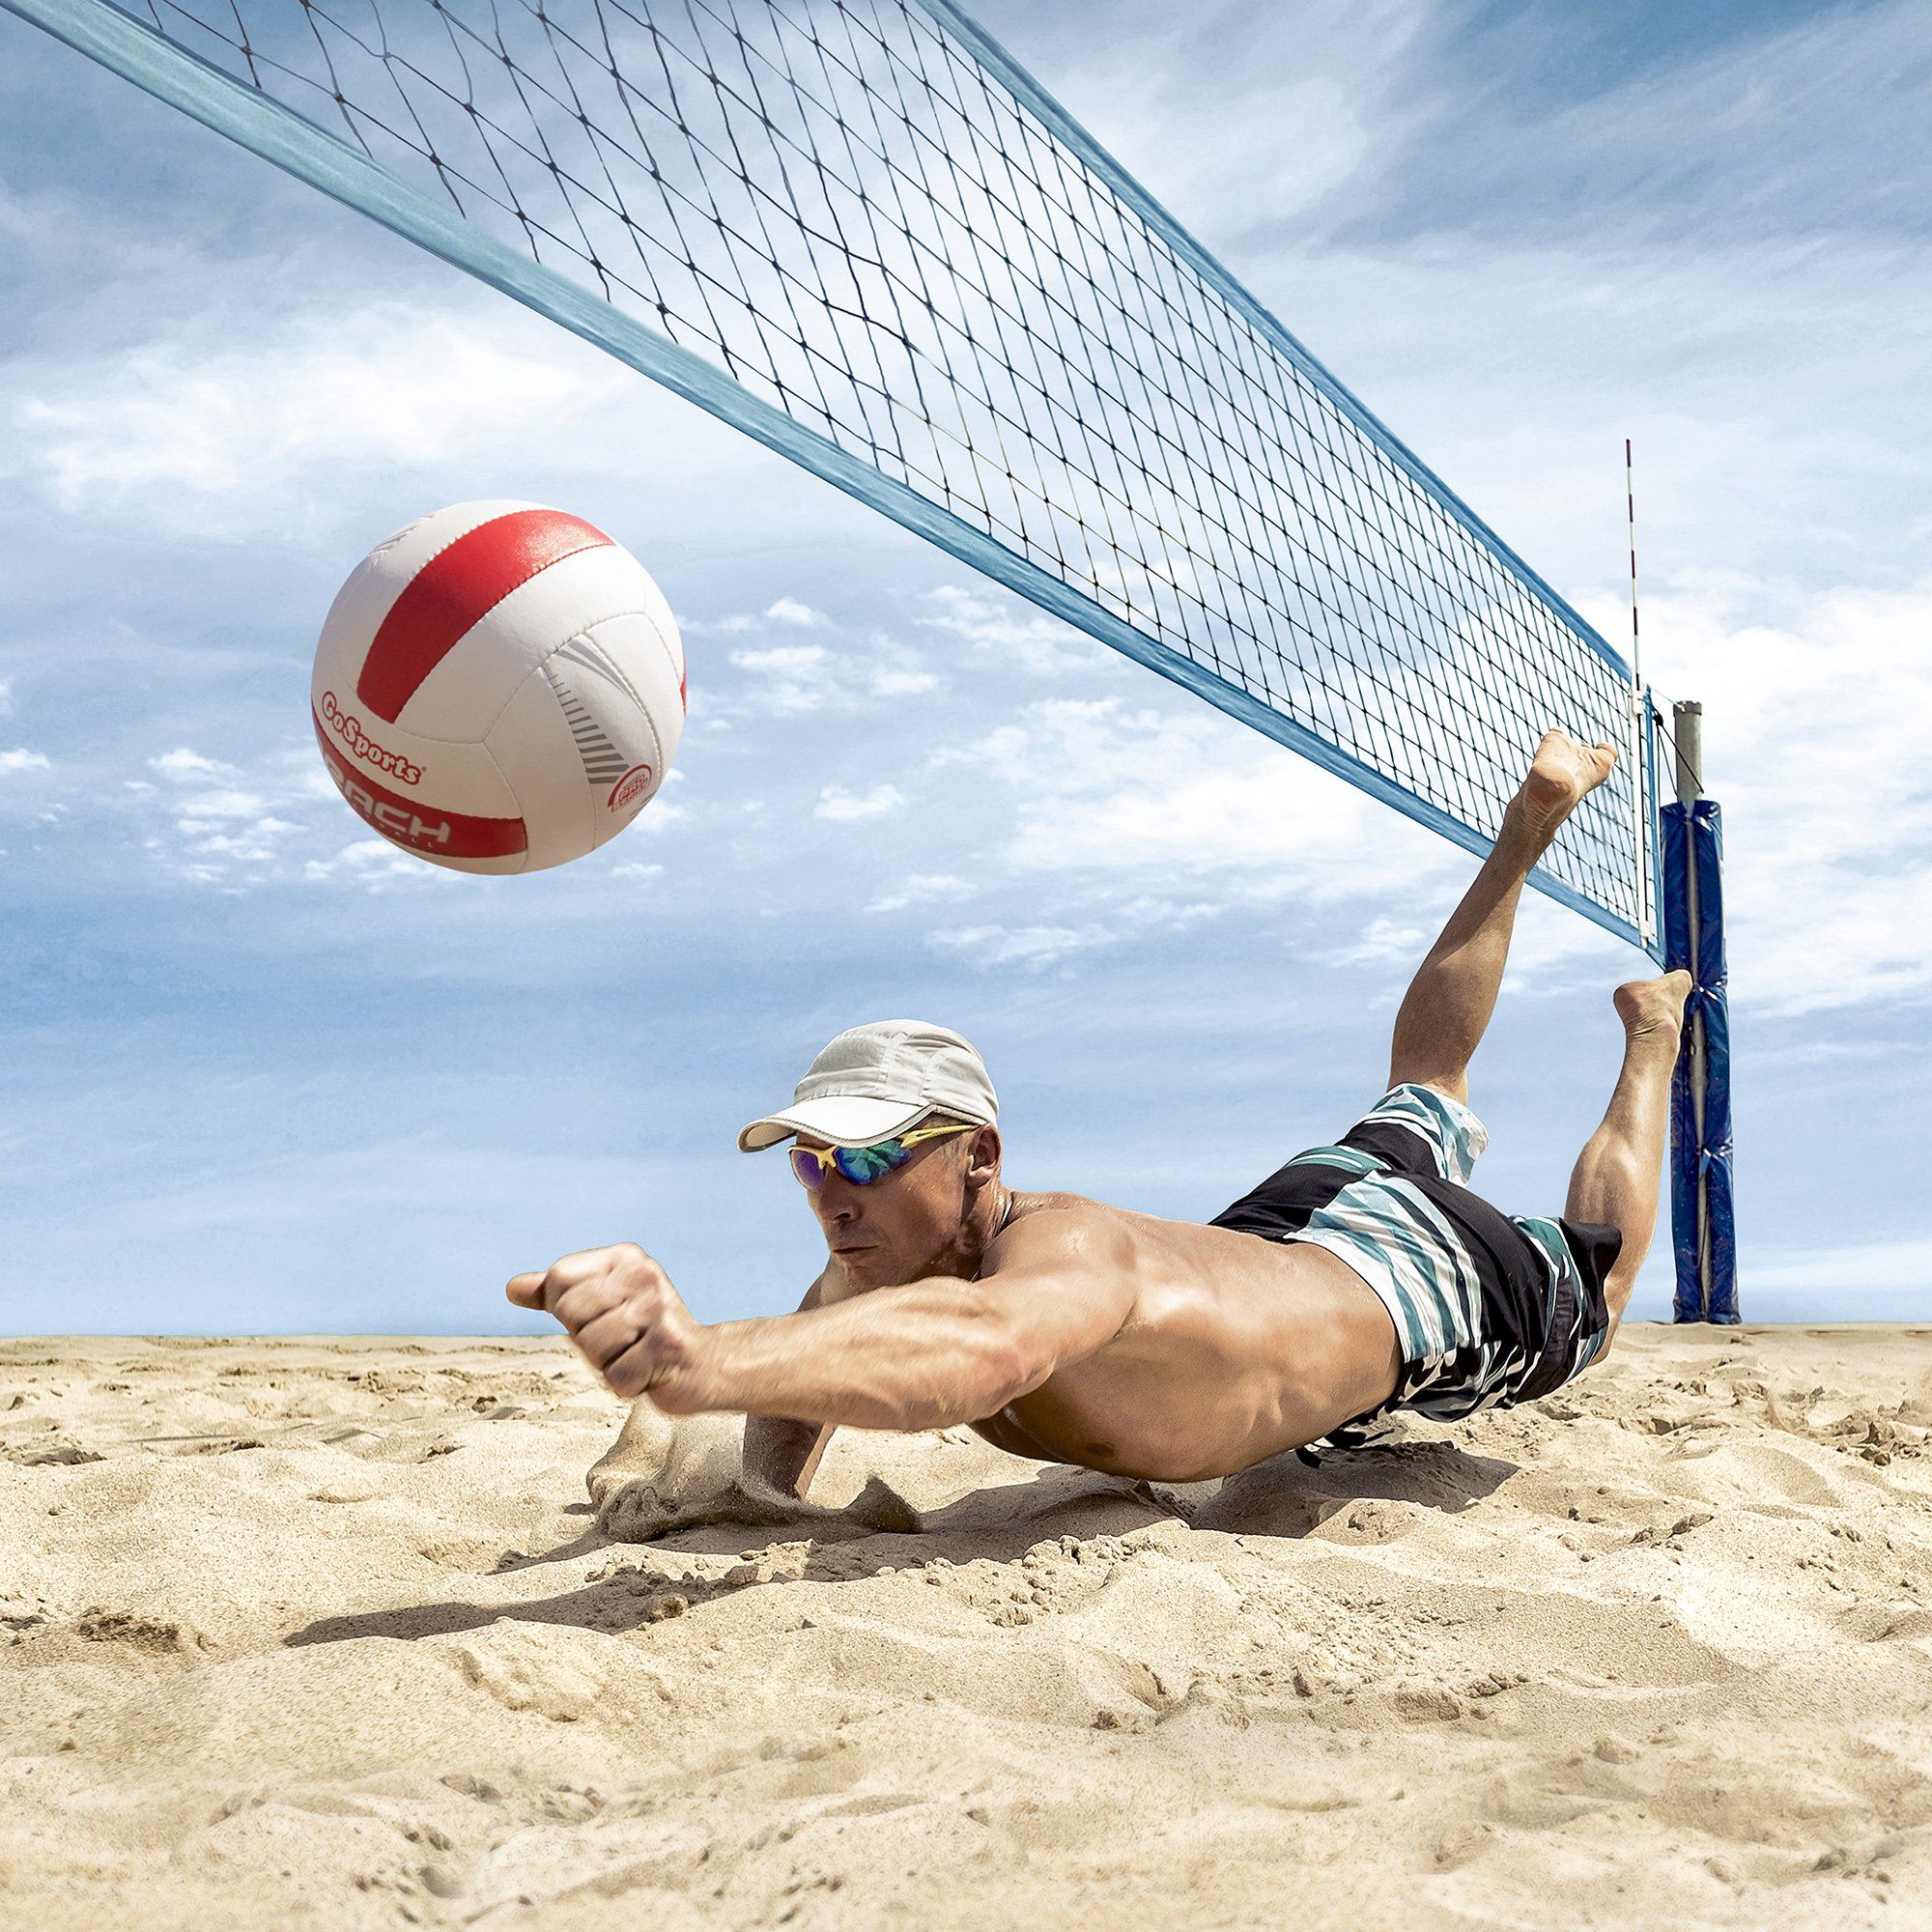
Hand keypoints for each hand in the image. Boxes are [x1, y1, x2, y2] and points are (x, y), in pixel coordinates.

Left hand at [506, 1243, 711, 1408]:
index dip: (568, 1310)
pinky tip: (649, 1372)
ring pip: (591, 1348)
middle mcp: (645, 1276)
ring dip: (608, 1364)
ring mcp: (658, 1310)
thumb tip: (512, 1288)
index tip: (602, 1317)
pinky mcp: (668, 1348)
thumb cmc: (644, 1334)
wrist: (704, 1364)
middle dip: (589, 1341)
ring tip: (636, 1355)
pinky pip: (615, 1377)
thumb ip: (557, 1295)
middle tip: (624, 1341)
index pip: (559, 1279)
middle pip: (572, 1315)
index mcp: (626, 1257)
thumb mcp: (601, 1305)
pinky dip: (627, 1384)